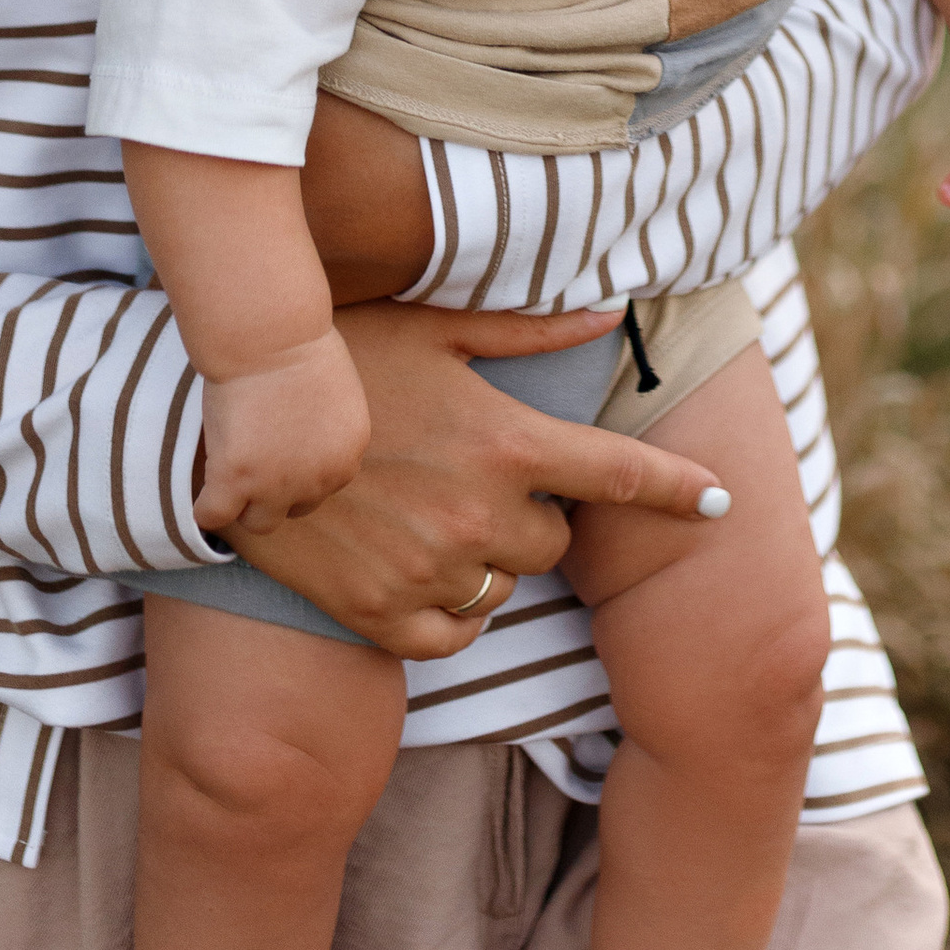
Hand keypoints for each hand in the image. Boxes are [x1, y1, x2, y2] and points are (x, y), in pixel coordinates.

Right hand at [191, 326, 372, 532]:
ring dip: (246, 501)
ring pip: (259, 523)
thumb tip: (303, 448)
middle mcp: (320, 479)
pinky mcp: (236, 480)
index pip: (321, 487)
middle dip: (277, 488)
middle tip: (255, 452)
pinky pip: (214, 516)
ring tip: (231, 469)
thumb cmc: (297, 344)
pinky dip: (207, 506)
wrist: (269, 333)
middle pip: (295, 509)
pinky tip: (206, 485)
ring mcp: (277, 484)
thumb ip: (325, 432)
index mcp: (348, 455)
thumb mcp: (334, 395)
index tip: (278, 445)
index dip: (296, 469)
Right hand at [224, 300, 727, 660]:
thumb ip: (530, 332)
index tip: (721, 505)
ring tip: (432, 514)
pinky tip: (414, 568)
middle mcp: (479, 517)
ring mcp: (430, 575)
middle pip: (556, 544)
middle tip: (479, 477)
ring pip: (505, 591)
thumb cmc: (340, 361)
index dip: (678, 492)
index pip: (620, 476)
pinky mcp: (382, 620)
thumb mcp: (434, 329)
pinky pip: (454, 638)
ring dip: (487, 562)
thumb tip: (612, 311)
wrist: (228, 430)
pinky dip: (448, 612)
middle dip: (535, 516)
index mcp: (505, 443)